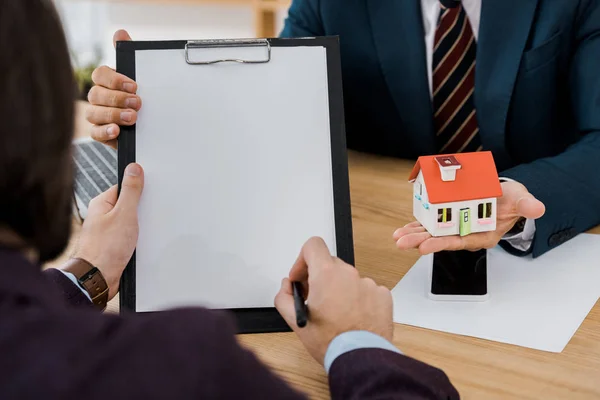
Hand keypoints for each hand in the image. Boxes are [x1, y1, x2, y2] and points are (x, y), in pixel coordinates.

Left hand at [73, 164, 143, 299]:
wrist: (97, 279)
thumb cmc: (105, 249)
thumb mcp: (124, 214)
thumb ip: (131, 191)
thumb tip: (134, 168)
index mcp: (102, 203)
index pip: (125, 187)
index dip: (139, 189)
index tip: (149, 193)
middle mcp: (103, 216)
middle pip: (130, 205)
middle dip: (141, 211)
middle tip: (145, 218)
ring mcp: (108, 231)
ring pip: (132, 222)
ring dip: (140, 228)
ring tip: (140, 235)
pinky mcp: (114, 245)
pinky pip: (131, 237)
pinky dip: (138, 240)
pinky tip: (140, 245)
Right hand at [87, 30, 139, 148]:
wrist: (151, 125)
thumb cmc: (141, 97)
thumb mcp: (141, 77)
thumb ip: (130, 56)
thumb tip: (120, 33)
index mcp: (106, 81)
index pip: (100, 75)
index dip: (115, 80)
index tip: (134, 86)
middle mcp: (98, 97)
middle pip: (96, 94)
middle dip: (117, 99)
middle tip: (138, 103)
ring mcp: (97, 115)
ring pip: (93, 113)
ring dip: (113, 115)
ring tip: (132, 118)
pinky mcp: (100, 133)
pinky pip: (94, 133)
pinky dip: (105, 131)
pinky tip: (116, 131)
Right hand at [274, 237, 392, 364]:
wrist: (361, 358)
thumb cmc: (331, 342)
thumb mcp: (296, 321)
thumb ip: (284, 296)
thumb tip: (287, 286)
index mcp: (326, 274)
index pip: (313, 245)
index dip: (303, 259)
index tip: (302, 276)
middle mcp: (348, 274)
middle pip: (330, 264)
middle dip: (319, 278)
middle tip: (315, 298)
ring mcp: (368, 283)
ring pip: (348, 278)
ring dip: (339, 290)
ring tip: (336, 314)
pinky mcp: (382, 295)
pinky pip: (366, 290)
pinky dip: (358, 299)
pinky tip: (352, 317)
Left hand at [393, 180, 545, 253]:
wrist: (506, 197)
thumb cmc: (512, 201)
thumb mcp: (522, 200)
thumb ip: (527, 205)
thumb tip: (537, 208)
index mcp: (483, 235)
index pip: (460, 241)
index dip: (442, 244)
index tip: (426, 246)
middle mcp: (466, 234)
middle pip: (441, 240)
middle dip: (420, 242)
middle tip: (403, 243)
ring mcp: (456, 228)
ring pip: (432, 234)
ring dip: (414, 235)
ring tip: (397, 238)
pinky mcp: (448, 220)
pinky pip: (430, 225)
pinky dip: (416, 226)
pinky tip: (402, 230)